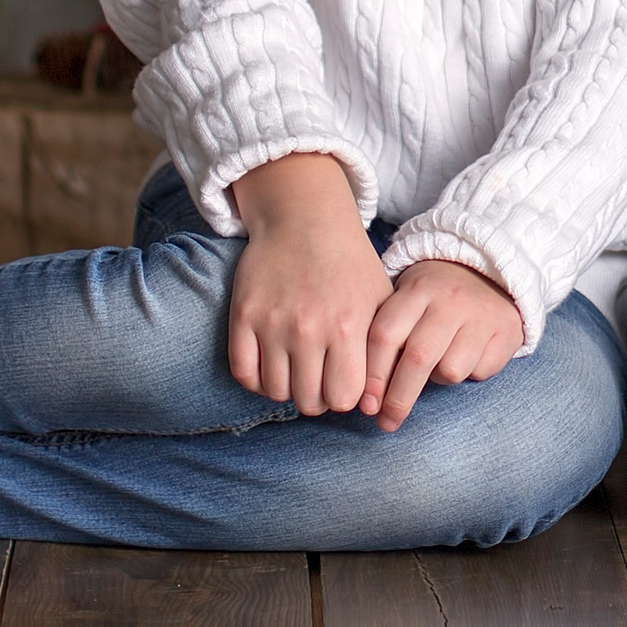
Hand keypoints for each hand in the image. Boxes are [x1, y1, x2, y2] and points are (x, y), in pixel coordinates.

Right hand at [227, 154, 392, 416]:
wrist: (305, 220)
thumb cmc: (350, 265)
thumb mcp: (380, 301)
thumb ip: (382, 352)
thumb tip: (376, 407)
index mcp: (349, 326)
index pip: (344, 398)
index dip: (344, 396)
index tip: (343, 381)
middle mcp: (310, 328)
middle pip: (309, 401)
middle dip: (317, 397)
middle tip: (318, 379)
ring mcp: (273, 323)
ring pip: (277, 392)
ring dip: (288, 388)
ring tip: (297, 370)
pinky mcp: (243, 316)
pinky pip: (244, 374)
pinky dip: (257, 380)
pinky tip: (270, 366)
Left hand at [359, 260, 523, 432]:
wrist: (491, 274)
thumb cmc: (435, 299)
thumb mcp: (408, 300)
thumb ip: (388, 336)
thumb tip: (368, 398)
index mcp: (418, 290)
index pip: (386, 335)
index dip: (373, 375)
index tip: (366, 405)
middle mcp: (450, 301)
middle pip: (417, 359)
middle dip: (399, 398)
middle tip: (387, 422)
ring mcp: (480, 315)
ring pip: (450, 370)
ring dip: (439, 380)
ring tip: (440, 364)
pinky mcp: (506, 332)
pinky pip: (480, 371)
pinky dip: (470, 374)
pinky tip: (468, 357)